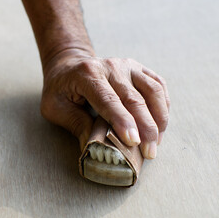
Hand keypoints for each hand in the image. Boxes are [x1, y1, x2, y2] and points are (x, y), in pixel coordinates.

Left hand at [40, 49, 169, 158]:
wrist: (69, 64)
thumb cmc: (60, 88)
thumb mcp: (55, 107)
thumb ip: (75, 124)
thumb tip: (94, 147)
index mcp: (87, 75)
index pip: (108, 100)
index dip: (122, 121)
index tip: (133, 141)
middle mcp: (110, 66)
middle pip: (134, 99)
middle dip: (145, 128)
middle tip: (149, 152)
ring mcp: (127, 65)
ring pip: (152, 91)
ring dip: (159, 119)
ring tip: (157, 142)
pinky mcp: (138, 68)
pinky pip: (158, 85)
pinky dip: (163, 106)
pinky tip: (161, 125)